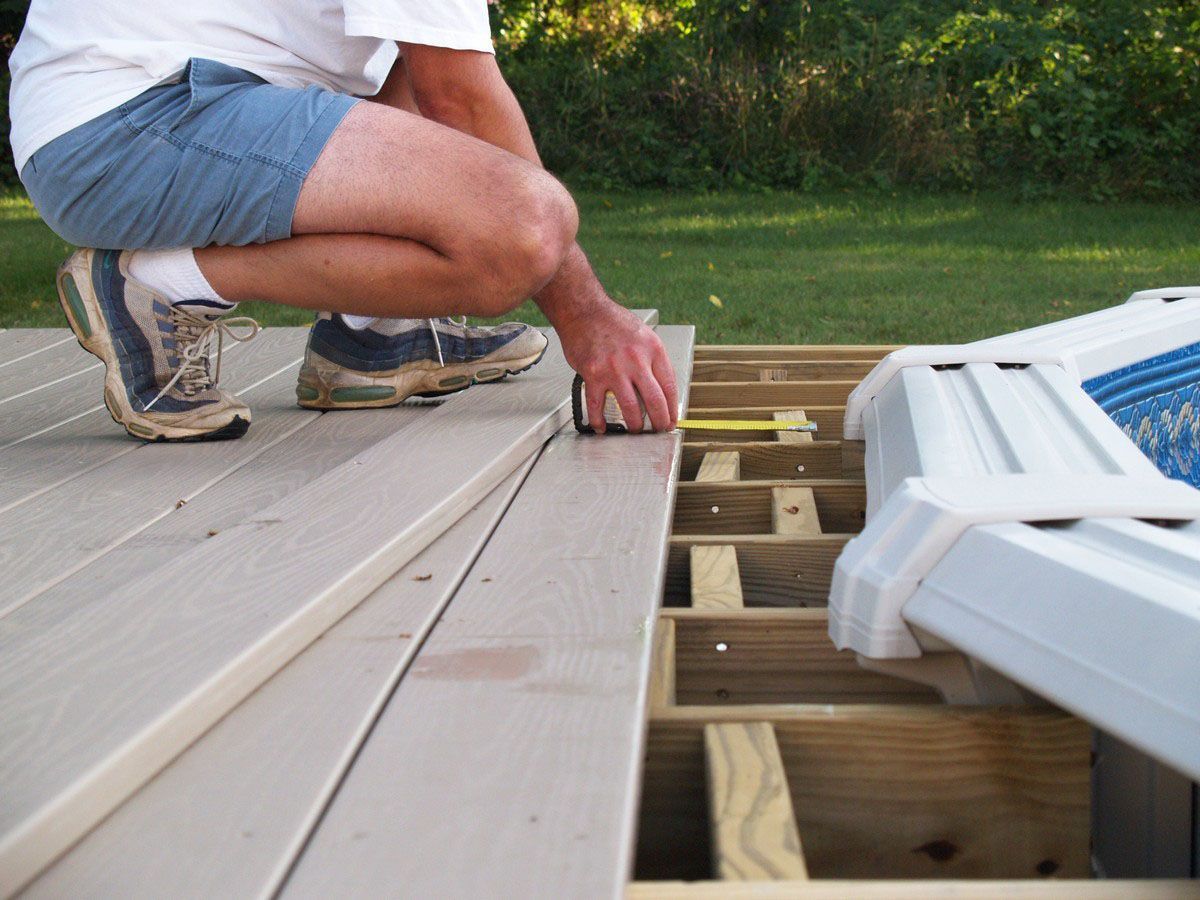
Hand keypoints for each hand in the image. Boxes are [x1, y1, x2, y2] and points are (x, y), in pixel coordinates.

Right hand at [557, 302, 679, 432]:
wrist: (584, 311)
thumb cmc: (612, 321)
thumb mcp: (643, 335)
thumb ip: (652, 360)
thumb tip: (659, 387)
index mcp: (653, 349)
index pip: (669, 386)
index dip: (672, 408)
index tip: (671, 419)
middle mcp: (636, 360)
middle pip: (655, 401)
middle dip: (659, 422)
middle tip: (658, 430)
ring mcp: (614, 369)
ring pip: (630, 407)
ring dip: (634, 425)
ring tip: (635, 430)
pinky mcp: (594, 374)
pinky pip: (597, 405)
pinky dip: (599, 420)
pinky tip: (602, 427)